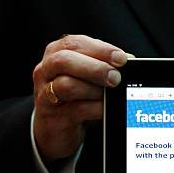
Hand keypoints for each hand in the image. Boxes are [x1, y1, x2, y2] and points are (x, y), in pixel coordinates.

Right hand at [32, 35, 131, 162]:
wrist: (54, 129)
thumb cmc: (74, 96)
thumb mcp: (85, 76)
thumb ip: (101, 64)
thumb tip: (128, 59)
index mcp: (55, 53)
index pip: (74, 43)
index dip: (100, 49)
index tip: (121, 58)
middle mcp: (46, 71)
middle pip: (64, 60)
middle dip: (94, 68)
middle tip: (115, 78)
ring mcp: (45, 94)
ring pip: (66, 85)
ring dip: (93, 89)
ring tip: (108, 95)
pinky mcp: (53, 117)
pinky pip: (76, 110)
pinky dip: (96, 108)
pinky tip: (106, 109)